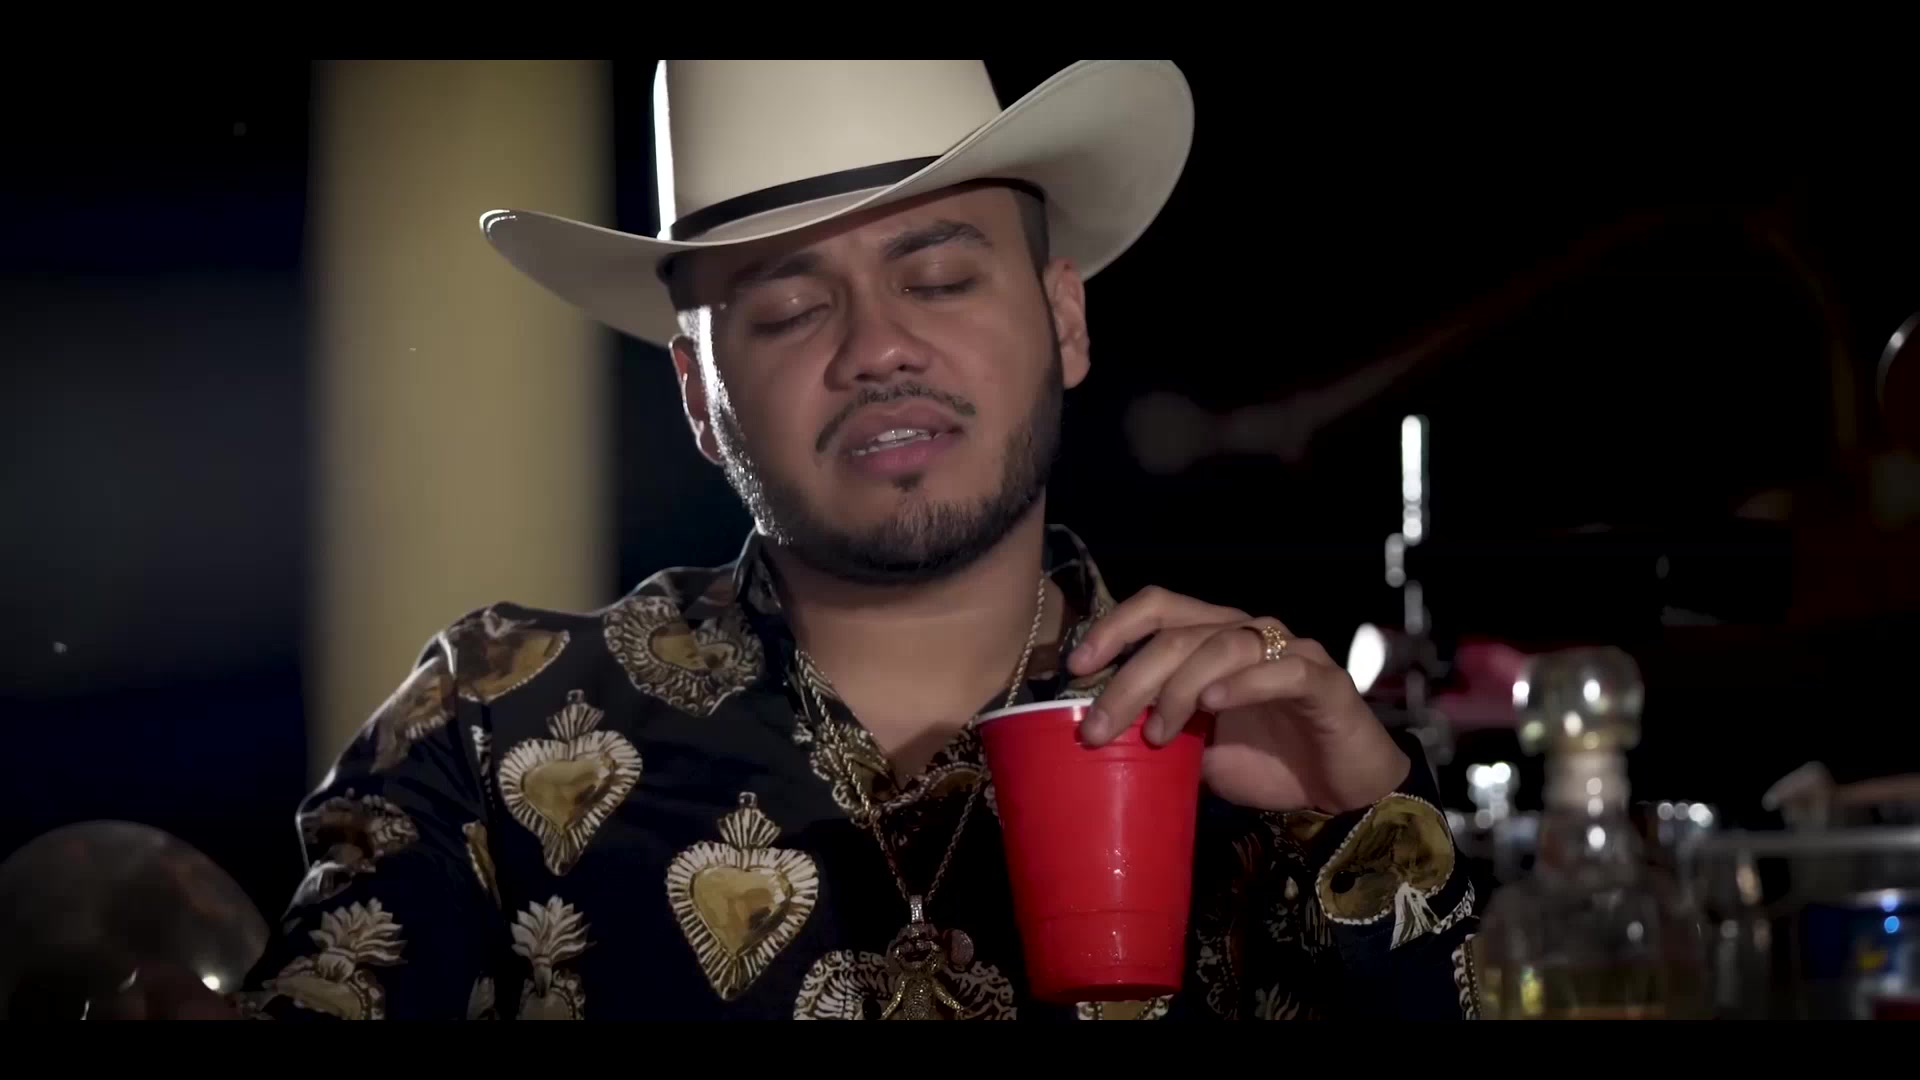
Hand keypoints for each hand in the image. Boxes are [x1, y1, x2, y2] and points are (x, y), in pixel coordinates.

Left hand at [1067, 586, 1409, 814]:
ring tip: (1156, 734)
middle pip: (1177, 634)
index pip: (1158, 607)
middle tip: (1097, 728)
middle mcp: (1248, 633)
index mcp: (1213, 638)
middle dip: (1129, 680)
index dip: (1114, 627)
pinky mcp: (1324, 680)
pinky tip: (1213, 706)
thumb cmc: (1268, 762)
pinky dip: (1242, 684)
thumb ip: (1161, 732)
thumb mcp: (1198, 751)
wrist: (1341, 792)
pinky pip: (1281, 670)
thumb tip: (1101, 737)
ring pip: (1222, 645)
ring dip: (1178, 689)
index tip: (1076, 667)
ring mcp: (1288, 652)